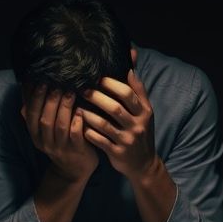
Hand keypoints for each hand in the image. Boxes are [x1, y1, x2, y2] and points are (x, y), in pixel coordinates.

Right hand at [21, 83, 97, 183]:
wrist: (73, 170)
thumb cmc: (60, 143)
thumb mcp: (43, 130)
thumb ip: (36, 111)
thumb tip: (25, 86)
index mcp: (35, 135)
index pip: (31, 116)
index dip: (35, 99)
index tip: (41, 82)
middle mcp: (46, 142)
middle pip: (45, 120)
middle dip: (50, 101)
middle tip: (58, 84)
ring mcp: (62, 148)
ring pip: (60, 126)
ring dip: (64, 108)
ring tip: (70, 92)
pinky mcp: (77, 151)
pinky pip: (76, 136)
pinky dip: (77, 122)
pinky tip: (80, 111)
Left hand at [79, 67, 157, 181]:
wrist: (144, 164)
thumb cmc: (140, 131)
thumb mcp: (145, 111)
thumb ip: (137, 87)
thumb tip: (132, 56)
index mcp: (144, 112)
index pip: (128, 94)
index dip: (111, 84)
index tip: (98, 77)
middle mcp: (138, 125)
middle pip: (115, 107)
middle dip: (96, 97)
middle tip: (82, 90)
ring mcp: (127, 140)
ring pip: (104, 125)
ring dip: (89, 114)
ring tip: (77, 107)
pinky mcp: (118, 153)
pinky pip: (99, 141)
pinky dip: (89, 133)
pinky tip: (80, 126)